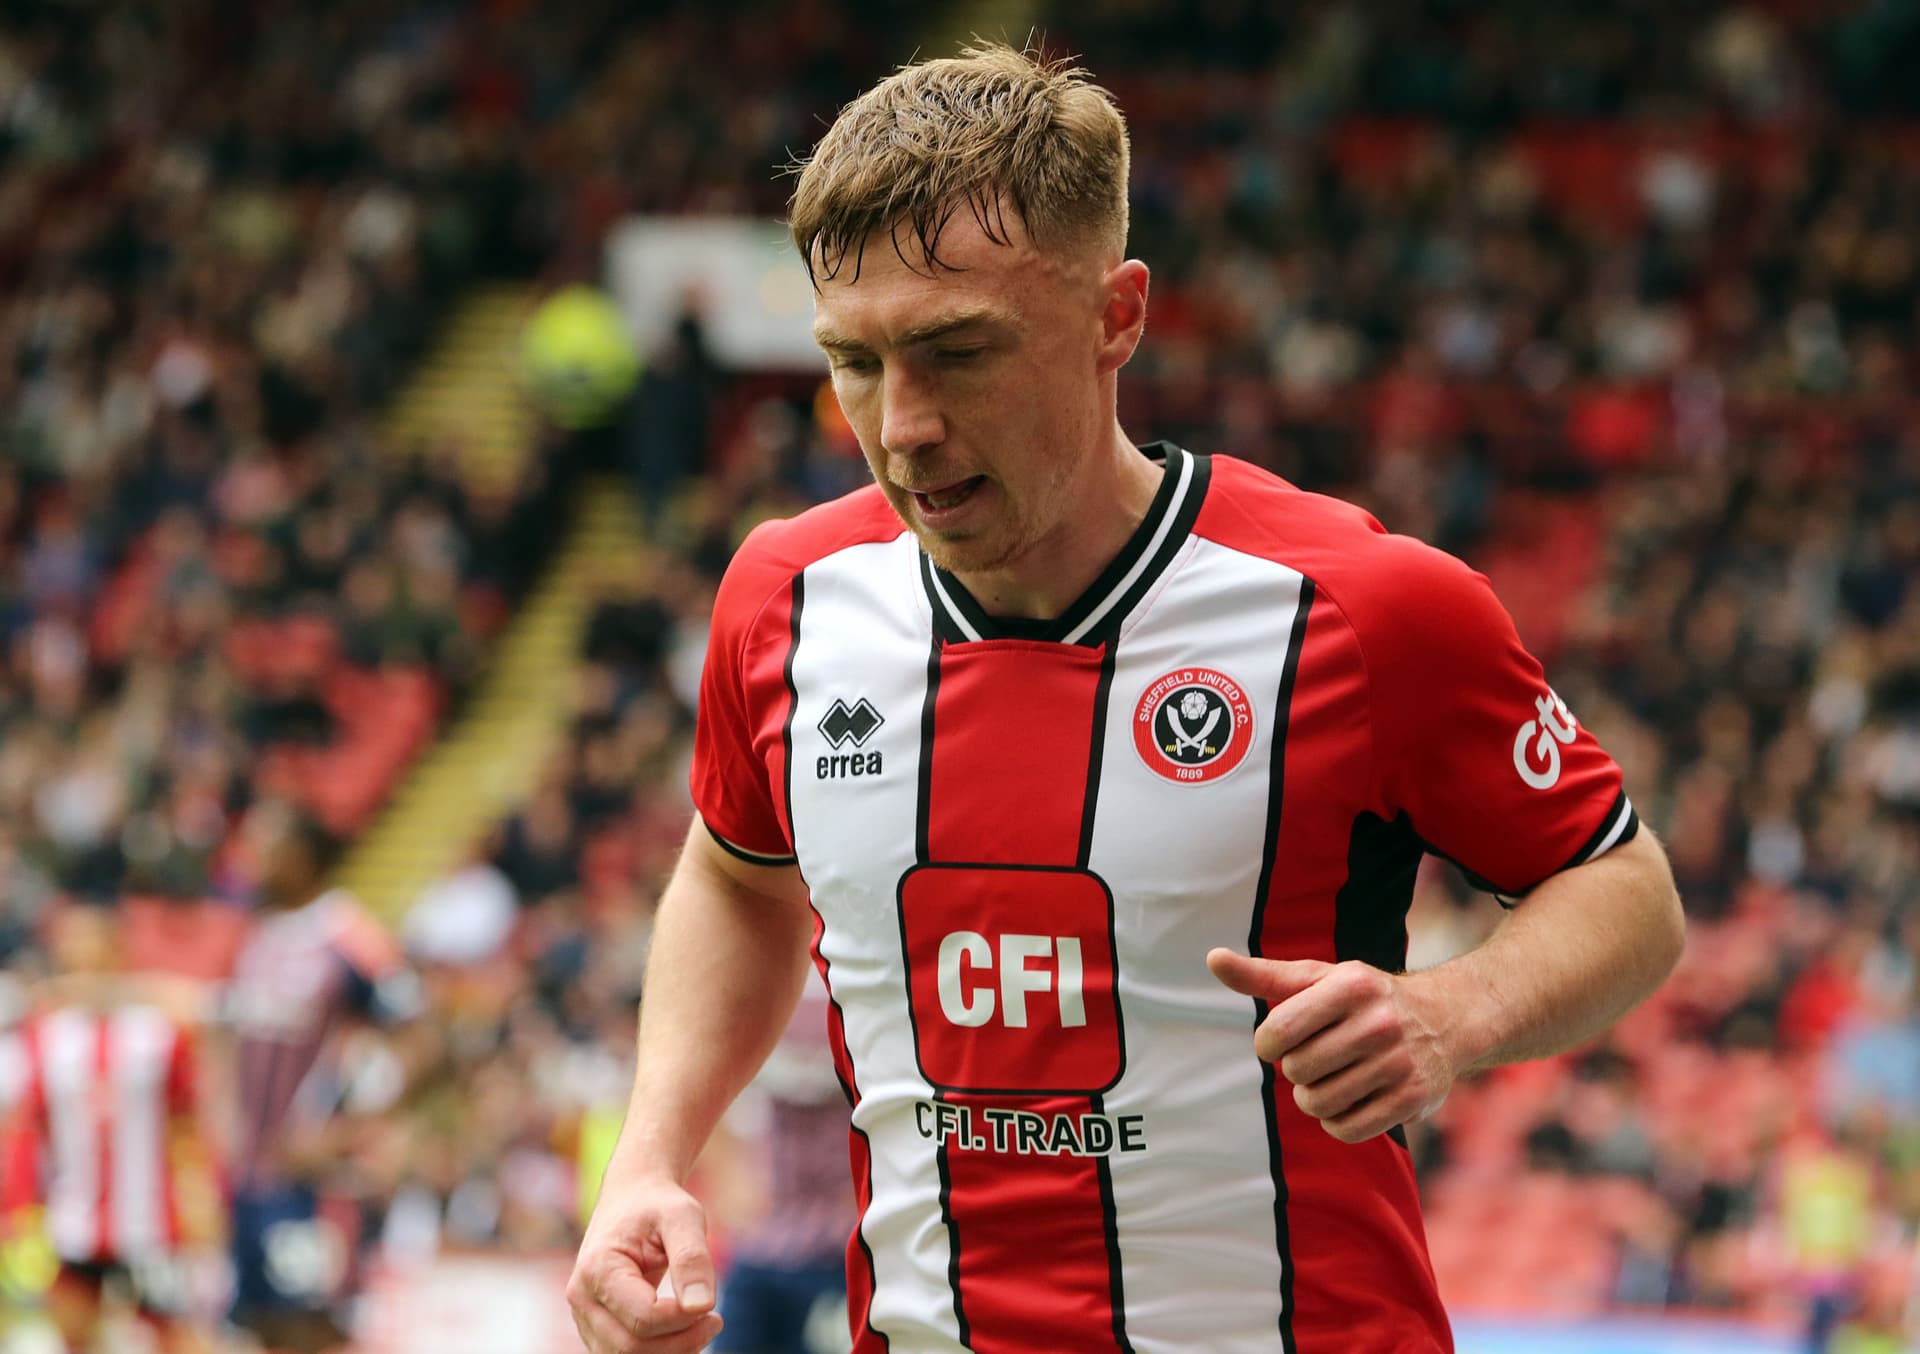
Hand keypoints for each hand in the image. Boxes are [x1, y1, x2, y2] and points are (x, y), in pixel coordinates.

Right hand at [567, 1172, 721, 1353]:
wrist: (633, 1197)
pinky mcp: (597, 1327)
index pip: (643, 1318)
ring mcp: (585, 1316)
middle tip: (715, 1321)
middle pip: (631, 1347)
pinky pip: (625, 1353)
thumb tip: (702, 1305)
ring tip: (702, 1326)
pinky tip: (684, 1332)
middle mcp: (582, 1297)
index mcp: (598, 1268)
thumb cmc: (658, 1204)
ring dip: (670, 1351)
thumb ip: (692, 1259)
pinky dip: (658, 1351)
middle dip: (680, 1342)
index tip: (712, 1306)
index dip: (683, 1319)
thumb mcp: (683, 1217)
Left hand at [1206, 951, 1457, 1143]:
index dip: (1268, 1045)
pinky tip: (1348, 1100)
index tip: (1281, 1041)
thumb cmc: (1365, 998)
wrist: (1446, 1020)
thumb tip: (1212, 958)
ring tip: (1330, 1079)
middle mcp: (1379, 1023)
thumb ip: (1263, 975)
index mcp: (1350, 986)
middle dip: (1296, 1069)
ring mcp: (1398, 1063)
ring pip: (1318, 1103)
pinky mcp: (1411, 1099)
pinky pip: (1346, 1129)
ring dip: (1313, 1097)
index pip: (1277, 1033)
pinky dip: (1336, 1121)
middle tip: (1315, 1058)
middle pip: (1296, 1071)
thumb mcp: (1319, 979)